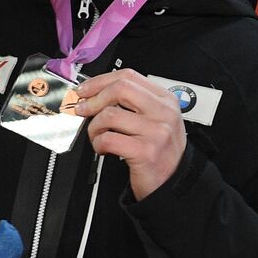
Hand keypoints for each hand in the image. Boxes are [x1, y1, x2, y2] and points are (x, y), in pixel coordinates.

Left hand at [75, 69, 186, 200]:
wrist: (173, 180)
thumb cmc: (161, 150)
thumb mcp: (157, 120)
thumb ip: (134, 104)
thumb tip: (96, 94)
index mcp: (166, 100)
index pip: (129, 77)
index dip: (101, 81)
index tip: (86, 90)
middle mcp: (164, 113)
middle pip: (120, 89)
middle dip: (94, 99)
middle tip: (84, 109)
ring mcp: (156, 131)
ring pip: (109, 115)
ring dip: (94, 127)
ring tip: (98, 136)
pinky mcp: (145, 151)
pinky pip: (108, 139)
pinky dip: (98, 144)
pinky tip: (104, 148)